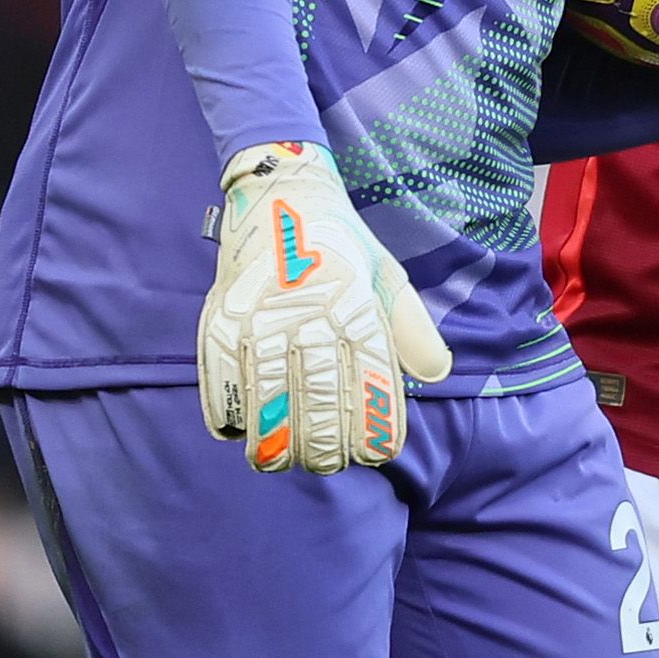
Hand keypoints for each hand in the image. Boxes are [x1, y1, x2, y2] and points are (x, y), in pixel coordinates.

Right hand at [198, 142, 452, 472]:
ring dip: (274, 442)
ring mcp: (262, 315)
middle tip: (326, 463)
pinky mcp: (222, 315)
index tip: (374, 454)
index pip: (371, 385)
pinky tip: (239, 429)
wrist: (282, 194)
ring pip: (269, 399)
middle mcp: (312, 313)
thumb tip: (437, 375)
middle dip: (324, 448)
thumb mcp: (388, 277)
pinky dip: (228, 411)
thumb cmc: (342, 244)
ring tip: (279, 460)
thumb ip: (413, 330)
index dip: (374, 431)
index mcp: (358, 306)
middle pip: (319, 401)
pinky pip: (222, 377)